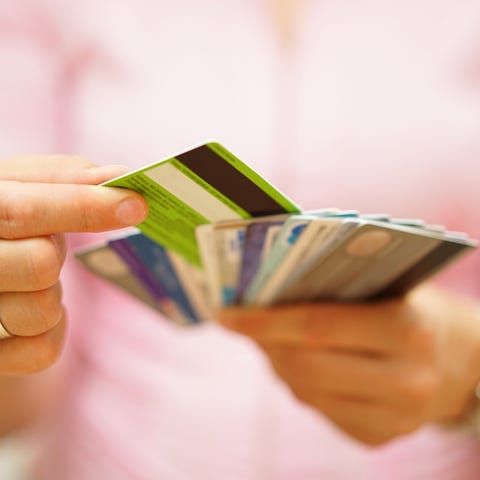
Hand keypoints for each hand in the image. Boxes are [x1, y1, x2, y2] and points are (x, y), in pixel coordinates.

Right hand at [0, 155, 147, 374]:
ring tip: (30, 282)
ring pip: (42, 310)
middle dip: (57, 253)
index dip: (83, 206)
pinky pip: (42, 350)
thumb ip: (64, 177)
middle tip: (47, 246)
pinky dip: (51, 331)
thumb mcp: (22, 187)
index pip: (20, 211)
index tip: (136, 205)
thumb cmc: (6, 226)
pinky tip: (30, 314)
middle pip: (39, 264)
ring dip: (52, 295)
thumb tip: (118, 177)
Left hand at [219, 285, 479, 444]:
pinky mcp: (379, 438)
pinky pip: (319, 409)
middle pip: (306, 366)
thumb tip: (265, 294)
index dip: (264, 321)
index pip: (317, 326)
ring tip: (268, 339)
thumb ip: (333, 289)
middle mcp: (406, 381)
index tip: (226, 314)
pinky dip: (298, 384)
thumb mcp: (384, 287)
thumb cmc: (411, 309)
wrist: (459, 360)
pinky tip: (296, 364)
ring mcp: (395, 418)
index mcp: (406, 330)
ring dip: (277, 363)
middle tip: (241, 323)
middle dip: (265, 343)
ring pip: (306, 391)